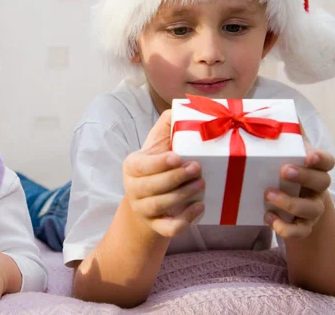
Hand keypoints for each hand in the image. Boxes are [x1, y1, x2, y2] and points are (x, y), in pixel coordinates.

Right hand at [123, 109, 205, 237]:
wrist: (149, 199)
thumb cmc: (158, 166)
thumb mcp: (159, 144)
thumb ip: (168, 125)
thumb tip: (181, 107)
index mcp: (132, 166)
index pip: (141, 166)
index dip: (158, 163)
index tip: (177, 156)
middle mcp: (133, 188)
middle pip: (152, 186)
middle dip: (176, 178)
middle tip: (197, 169)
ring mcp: (143, 209)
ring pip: (160, 205)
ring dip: (183, 195)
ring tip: (201, 184)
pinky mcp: (155, 226)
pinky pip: (168, 228)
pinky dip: (185, 220)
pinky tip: (200, 207)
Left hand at [265, 141, 333, 239]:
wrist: (292, 208)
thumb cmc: (285, 172)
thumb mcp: (285, 154)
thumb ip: (285, 136)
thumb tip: (276, 109)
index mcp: (315, 168)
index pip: (327, 162)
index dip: (320, 159)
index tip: (309, 155)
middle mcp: (317, 189)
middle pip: (321, 182)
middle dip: (304, 176)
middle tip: (284, 170)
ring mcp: (312, 209)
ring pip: (310, 210)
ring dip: (289, 203)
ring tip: (268, 195)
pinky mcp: (303, 227)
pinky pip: (299, 232)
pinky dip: (284, 227)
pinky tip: (267, 216)